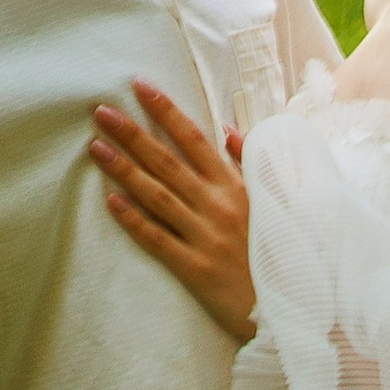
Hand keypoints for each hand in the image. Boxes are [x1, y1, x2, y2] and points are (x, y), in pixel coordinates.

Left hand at [90, 81, 257, 343]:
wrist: (293, 303)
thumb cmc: (280, 247)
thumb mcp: (273, 197)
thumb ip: (249, 162)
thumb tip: (226, 130)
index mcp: (236, 184)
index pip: (194, 138)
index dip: (166, 111)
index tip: (140, 87)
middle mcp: (218, 205)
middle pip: (167, 161)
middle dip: (132, 133)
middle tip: (101, 112)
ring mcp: (206, 236)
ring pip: (157, 196)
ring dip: (124, 170)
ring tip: (96, 148)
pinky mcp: (196, 268)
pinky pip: (158, 239)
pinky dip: (134, 220)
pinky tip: (111, 201)